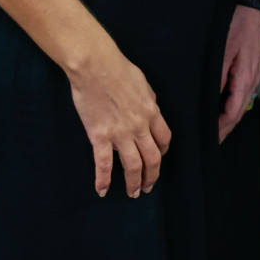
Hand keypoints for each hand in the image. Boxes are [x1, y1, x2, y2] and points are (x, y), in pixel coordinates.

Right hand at [68, 46, 171, 198]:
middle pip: (152, 158)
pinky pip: (103, 164)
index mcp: (151, 112)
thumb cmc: (118, 68)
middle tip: (148, 187)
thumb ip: (149, 99)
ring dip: (134, 183)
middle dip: (152, 175)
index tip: (158, 158)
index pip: (164, 139)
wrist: (95, 65)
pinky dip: (104, 180)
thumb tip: (151, 107)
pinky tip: (102, 191)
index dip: (163, 152)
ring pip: (133, 166)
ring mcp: (120, 133)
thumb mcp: (143, 82)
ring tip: (133, 194)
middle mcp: (139, 127)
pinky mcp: (100, 136)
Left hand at [217, 6, 259, 142]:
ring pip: (242, 102)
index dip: (221, 127)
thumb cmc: (238, 23)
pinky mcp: (253, 65)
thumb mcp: (223, 48)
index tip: (210, 138)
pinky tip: (225, 103)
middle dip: (226, 127)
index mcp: (245, 77)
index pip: (233, 111)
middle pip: (239, 110)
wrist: (255, 4)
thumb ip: (218, 75)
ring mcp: (255, 72)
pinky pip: (244, 91)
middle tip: (213, 139)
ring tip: (218, 126)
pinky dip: (234, 103)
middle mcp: (253, 78)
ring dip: (230, 116)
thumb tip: (211, 99)